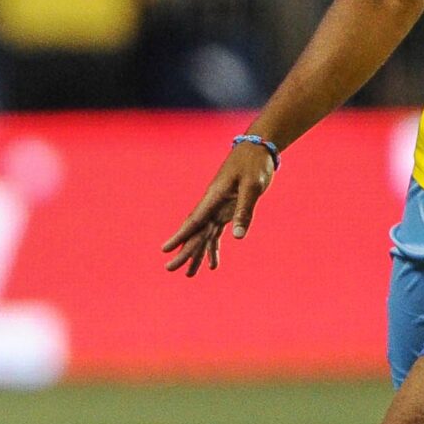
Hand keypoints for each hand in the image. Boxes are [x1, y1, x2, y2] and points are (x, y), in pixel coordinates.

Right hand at [162, 144, 276, 277]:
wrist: (258, 149)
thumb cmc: (255, 164)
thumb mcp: (252, 187)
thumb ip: (244, 211)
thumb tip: (237, 237)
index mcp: (213, 197)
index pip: (194, 221)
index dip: (180, 236)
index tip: (165, 249)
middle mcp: (212, 205)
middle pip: (195, 232)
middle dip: (183, 251)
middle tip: (170, 269)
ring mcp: (218, 208)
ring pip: (203, 235)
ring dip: (196, 254)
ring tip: (190, 274)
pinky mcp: (226, 209)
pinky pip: (215, 232)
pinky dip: (213, 247)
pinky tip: (212, 264)